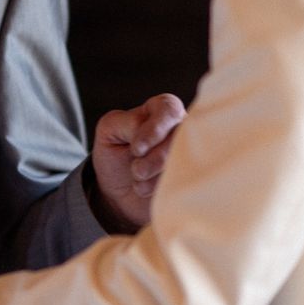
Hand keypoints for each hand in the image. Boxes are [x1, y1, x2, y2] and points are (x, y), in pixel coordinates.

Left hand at [89, 94, 187, 230]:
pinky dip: (165, 189)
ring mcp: (192, 152)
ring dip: (158, 175)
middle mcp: (183, 127)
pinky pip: (189, 181)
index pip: (169, 109)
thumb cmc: (115, 156)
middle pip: (181, 137)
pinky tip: (150, 191)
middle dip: (156, 158)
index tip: (136, 150)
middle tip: (137, 171)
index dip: (154, 130)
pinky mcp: (194, 176)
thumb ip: (126, 122)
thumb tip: (146, 129)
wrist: (120, 195)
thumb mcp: (109, 131)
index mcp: (162, 109)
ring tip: (139, 181)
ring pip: (186, 160)